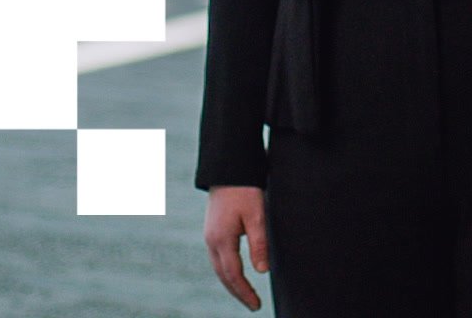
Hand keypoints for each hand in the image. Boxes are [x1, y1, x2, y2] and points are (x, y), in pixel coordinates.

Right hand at [203, 185, 268, 311]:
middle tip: (253, 305)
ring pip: (219, 267)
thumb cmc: (245, 190)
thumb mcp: (257, 216)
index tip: (256, 305)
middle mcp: (211, 240)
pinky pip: (218, 258)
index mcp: (221, 239)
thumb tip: (262, 271)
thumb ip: (259, 244)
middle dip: (237, 292)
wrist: (228, 168)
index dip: (245, 292)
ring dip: (231, 283)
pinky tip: (235, 274)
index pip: (233, 275)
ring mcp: (209, 235)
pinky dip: (227, 271)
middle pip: (223, 275)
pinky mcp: (212, 230)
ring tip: (246, 295)